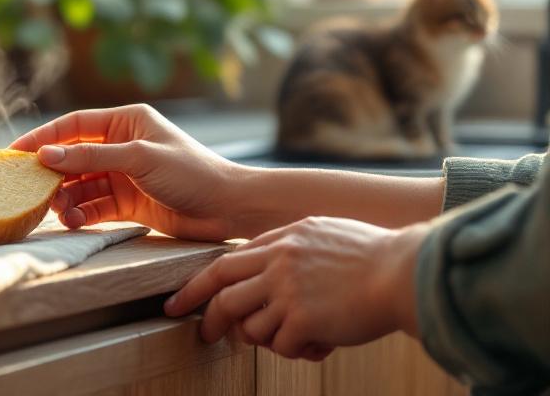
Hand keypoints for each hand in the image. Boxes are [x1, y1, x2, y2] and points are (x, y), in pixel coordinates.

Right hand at [11, 105, 246, 240]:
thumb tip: (46, 155)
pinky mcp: (128, 203)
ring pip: (81, 184)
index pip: (74, 126)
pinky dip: (82, 213)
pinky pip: (94, 206)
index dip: (44, 137)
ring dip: (66, 197)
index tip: (15, 152)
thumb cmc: (192, 172)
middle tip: (30, 189)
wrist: (229, 209)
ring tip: (58, 211)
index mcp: (126, 121)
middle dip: (53, 174)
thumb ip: (91, 157)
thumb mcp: (139, 158)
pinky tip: (74, 221)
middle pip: (73, 157)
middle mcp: (121, 145)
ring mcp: (123, 175)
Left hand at [165, 216, 426, 359]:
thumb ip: (292, 248)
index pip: (224, 263)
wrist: (406, 272)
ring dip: (266, 339)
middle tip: (203, 335)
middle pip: (222, 294)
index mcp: (282, 239)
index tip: (179, 300)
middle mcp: (278, 262)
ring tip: (296, 337)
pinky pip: (280, 346)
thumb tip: (266, 269)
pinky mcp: (303, 319)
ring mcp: (288, 290)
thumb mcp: (324, 234)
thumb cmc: (375, 257)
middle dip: (207, 318)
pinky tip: (319, 344)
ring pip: (249, 326)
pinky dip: (295, 351)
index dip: (199, 285)